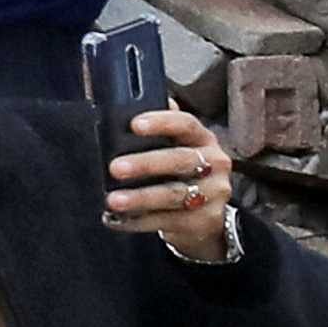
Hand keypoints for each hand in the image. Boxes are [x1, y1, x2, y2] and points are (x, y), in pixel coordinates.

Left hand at [104, 105, 238, 258]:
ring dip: (140, 197)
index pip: (186, 124)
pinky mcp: (203, 221)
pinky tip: (116, 219)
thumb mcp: (179, 150)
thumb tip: (132, 104)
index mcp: (204, 140)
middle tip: (115, 168)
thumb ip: (162, 131)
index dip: (162, 123)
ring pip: (173, 194)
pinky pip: (166, 221)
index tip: (134, 124)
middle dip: (146, 163)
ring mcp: (213, 194)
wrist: (208, 218)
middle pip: (180, 160)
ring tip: (113, 200)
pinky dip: (137, 221)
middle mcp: (214, 164)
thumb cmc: (183, 176)